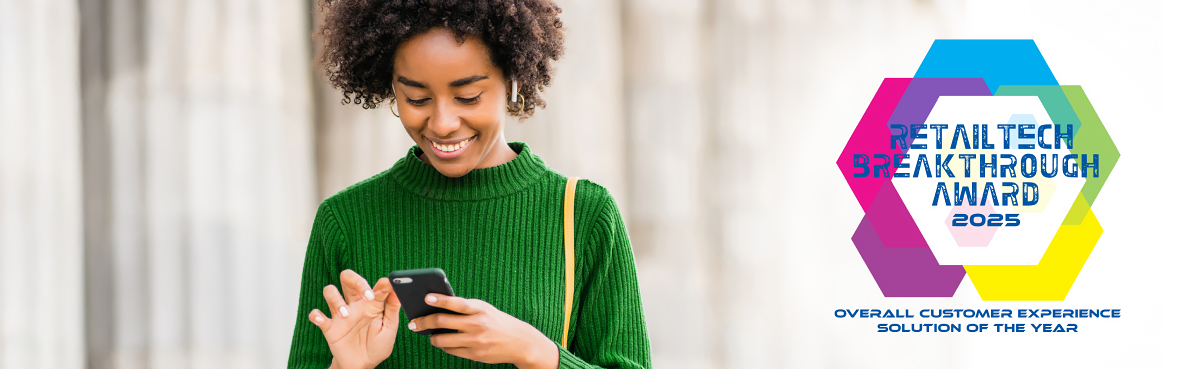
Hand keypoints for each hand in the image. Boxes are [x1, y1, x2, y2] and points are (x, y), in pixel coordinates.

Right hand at [308, 270, 401, 368]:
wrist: (362, 365)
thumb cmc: (377, 345)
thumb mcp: (389, 328)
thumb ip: (392, 309)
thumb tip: (397, 290)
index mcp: (371, 303)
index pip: (374, 286)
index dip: (382, 284)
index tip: (388, 286)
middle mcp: (355, 305)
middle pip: (348, 278)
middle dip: (355, 280)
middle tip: (367, 296)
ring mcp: (341, 314)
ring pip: (330, 291)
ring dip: (336, 299)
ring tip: (346, 315)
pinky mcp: (329, 327)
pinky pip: (317, 315)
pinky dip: (316, 315)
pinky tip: (321, 320)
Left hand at [409, 294, 558, 368]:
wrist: (519, 342)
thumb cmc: (497, 321)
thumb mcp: (485, 309)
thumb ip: (465, 307)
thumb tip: (438, 306)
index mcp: (479, 309)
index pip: (457, 303)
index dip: (440, 300)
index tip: (426, 297)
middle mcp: (477, 324)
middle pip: (442, 322)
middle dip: (424, 322)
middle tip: (414, 323)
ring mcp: (475, 341)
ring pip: (442, 340)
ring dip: (432, 337)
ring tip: (429, 334)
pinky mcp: (474, 354)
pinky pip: (451, 350)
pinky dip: (444, 346)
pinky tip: (443, 342)